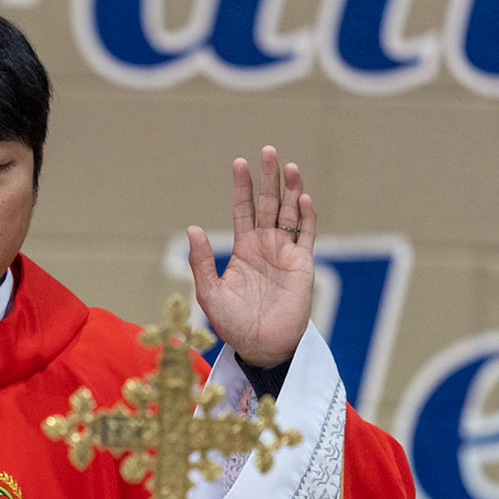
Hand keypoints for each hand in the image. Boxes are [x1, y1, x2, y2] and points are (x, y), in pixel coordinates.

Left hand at [187, 146, 314, 367]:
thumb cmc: (233, 324)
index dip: (242, 187)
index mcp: (243, 248)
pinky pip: (306, 236)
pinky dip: (307, 217)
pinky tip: (302, 198)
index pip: (243, 209)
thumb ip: (201, 262)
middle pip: (268, 203)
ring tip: (289, 166)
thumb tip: (192, 228)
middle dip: (269, 178)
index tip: (239, 163)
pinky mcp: (303, 265)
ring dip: (291, 190)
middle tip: (268, 151)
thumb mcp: (210, 293)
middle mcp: (266, 245)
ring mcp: (286, 253)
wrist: (262, 347)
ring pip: (290, 213)